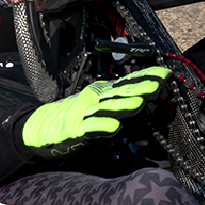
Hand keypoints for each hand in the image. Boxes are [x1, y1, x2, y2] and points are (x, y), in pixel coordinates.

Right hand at [19, 67, 170, 158]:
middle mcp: (95, 99)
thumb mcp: (99, 108)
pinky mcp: (75, 129)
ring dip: (124, 106)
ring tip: (139, 103)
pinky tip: (114, 126)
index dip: (145, 77)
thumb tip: (145, 101)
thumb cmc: (72, 119)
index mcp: (102, 93)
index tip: (164, 74)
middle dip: (139, 89)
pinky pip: (90, 128)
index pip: (127, 83)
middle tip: (157, 85)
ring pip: (107, 108)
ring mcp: (84, 113)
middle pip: (120, 93)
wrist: (41, 128)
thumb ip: (120, 106)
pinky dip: (102, 126)